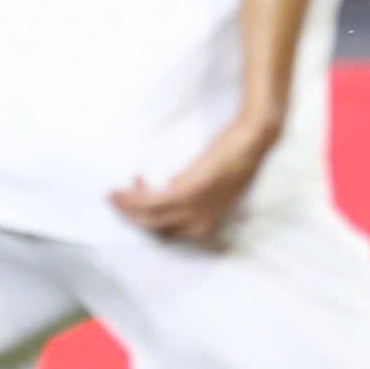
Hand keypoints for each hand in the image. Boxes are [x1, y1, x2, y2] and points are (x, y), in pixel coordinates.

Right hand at [110, 111, 279, 243]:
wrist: (254, 136)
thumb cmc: (239, 152)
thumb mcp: (217, 179)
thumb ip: (196, 188)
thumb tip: (173, 183)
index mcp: (212, 218)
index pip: (174, 232)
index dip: (153, 219)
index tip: (142, 203)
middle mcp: (203, 220)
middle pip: (157, 229)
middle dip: (135, 217)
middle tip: (121, 202)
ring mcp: (195, 208)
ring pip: (149, 218)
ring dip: (127, 208)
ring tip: (115, 196)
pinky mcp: (187, 192)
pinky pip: (150, 203)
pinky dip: (131, 199)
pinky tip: (122, 191)